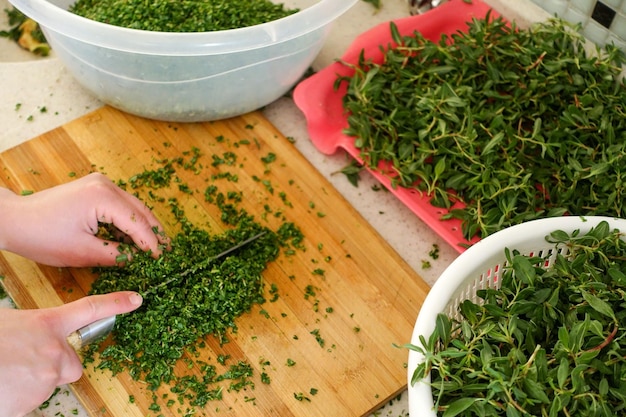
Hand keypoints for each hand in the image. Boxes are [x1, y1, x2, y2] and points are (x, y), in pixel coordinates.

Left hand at [0, 172, 169, 266]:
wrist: (14, 219)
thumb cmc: (42, 236)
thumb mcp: (82, 252)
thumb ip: (116, 254)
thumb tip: (138, 260)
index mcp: (102, 197)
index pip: (137, 223)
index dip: (151, 243)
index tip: (162, 258)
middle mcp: (105, 185)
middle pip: (139, 210)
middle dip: (154, 231)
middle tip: (168, 250)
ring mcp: (99, 184)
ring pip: (132, 206)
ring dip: (142, 225)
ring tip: (155, 245)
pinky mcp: (94, 188)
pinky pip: (119, 204)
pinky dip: (128, 220)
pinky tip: (134, 236)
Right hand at [0, 291, 142, 416]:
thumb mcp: (8, 323)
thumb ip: (29, 331)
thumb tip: (30, 339)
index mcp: (47, 324)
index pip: (90, 309)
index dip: (116, 303)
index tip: (136, 300)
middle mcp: (54, 351)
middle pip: (70, 365)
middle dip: (52, 366)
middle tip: (20, 363)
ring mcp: (46, 378)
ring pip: (48, 385)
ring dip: (29, 383)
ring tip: (4, 373)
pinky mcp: (33, 402)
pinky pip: (31, 403)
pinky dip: (17, 400)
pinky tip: (3, 388)